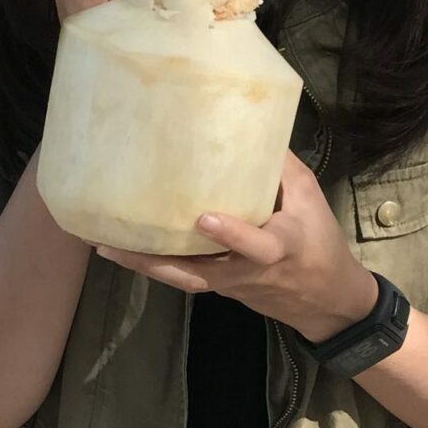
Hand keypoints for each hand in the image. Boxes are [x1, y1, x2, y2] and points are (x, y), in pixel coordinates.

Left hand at [98, 153, 379, 341]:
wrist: (326, 300)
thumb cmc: (320, 243)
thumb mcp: (312, 200)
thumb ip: (282, 167)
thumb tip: (252, 127)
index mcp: (277, 249)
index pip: (253, 245)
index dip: (230, 234)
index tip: (204, 217)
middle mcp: (245, 272)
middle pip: (196, 271)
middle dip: (154, 260)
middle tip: (111, 243)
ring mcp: (229, 284)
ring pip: (181, 278)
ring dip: (142, 265)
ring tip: (102, 245)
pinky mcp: (219, 288)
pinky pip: (183, 277)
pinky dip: (154, 265)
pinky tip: (123, 250)